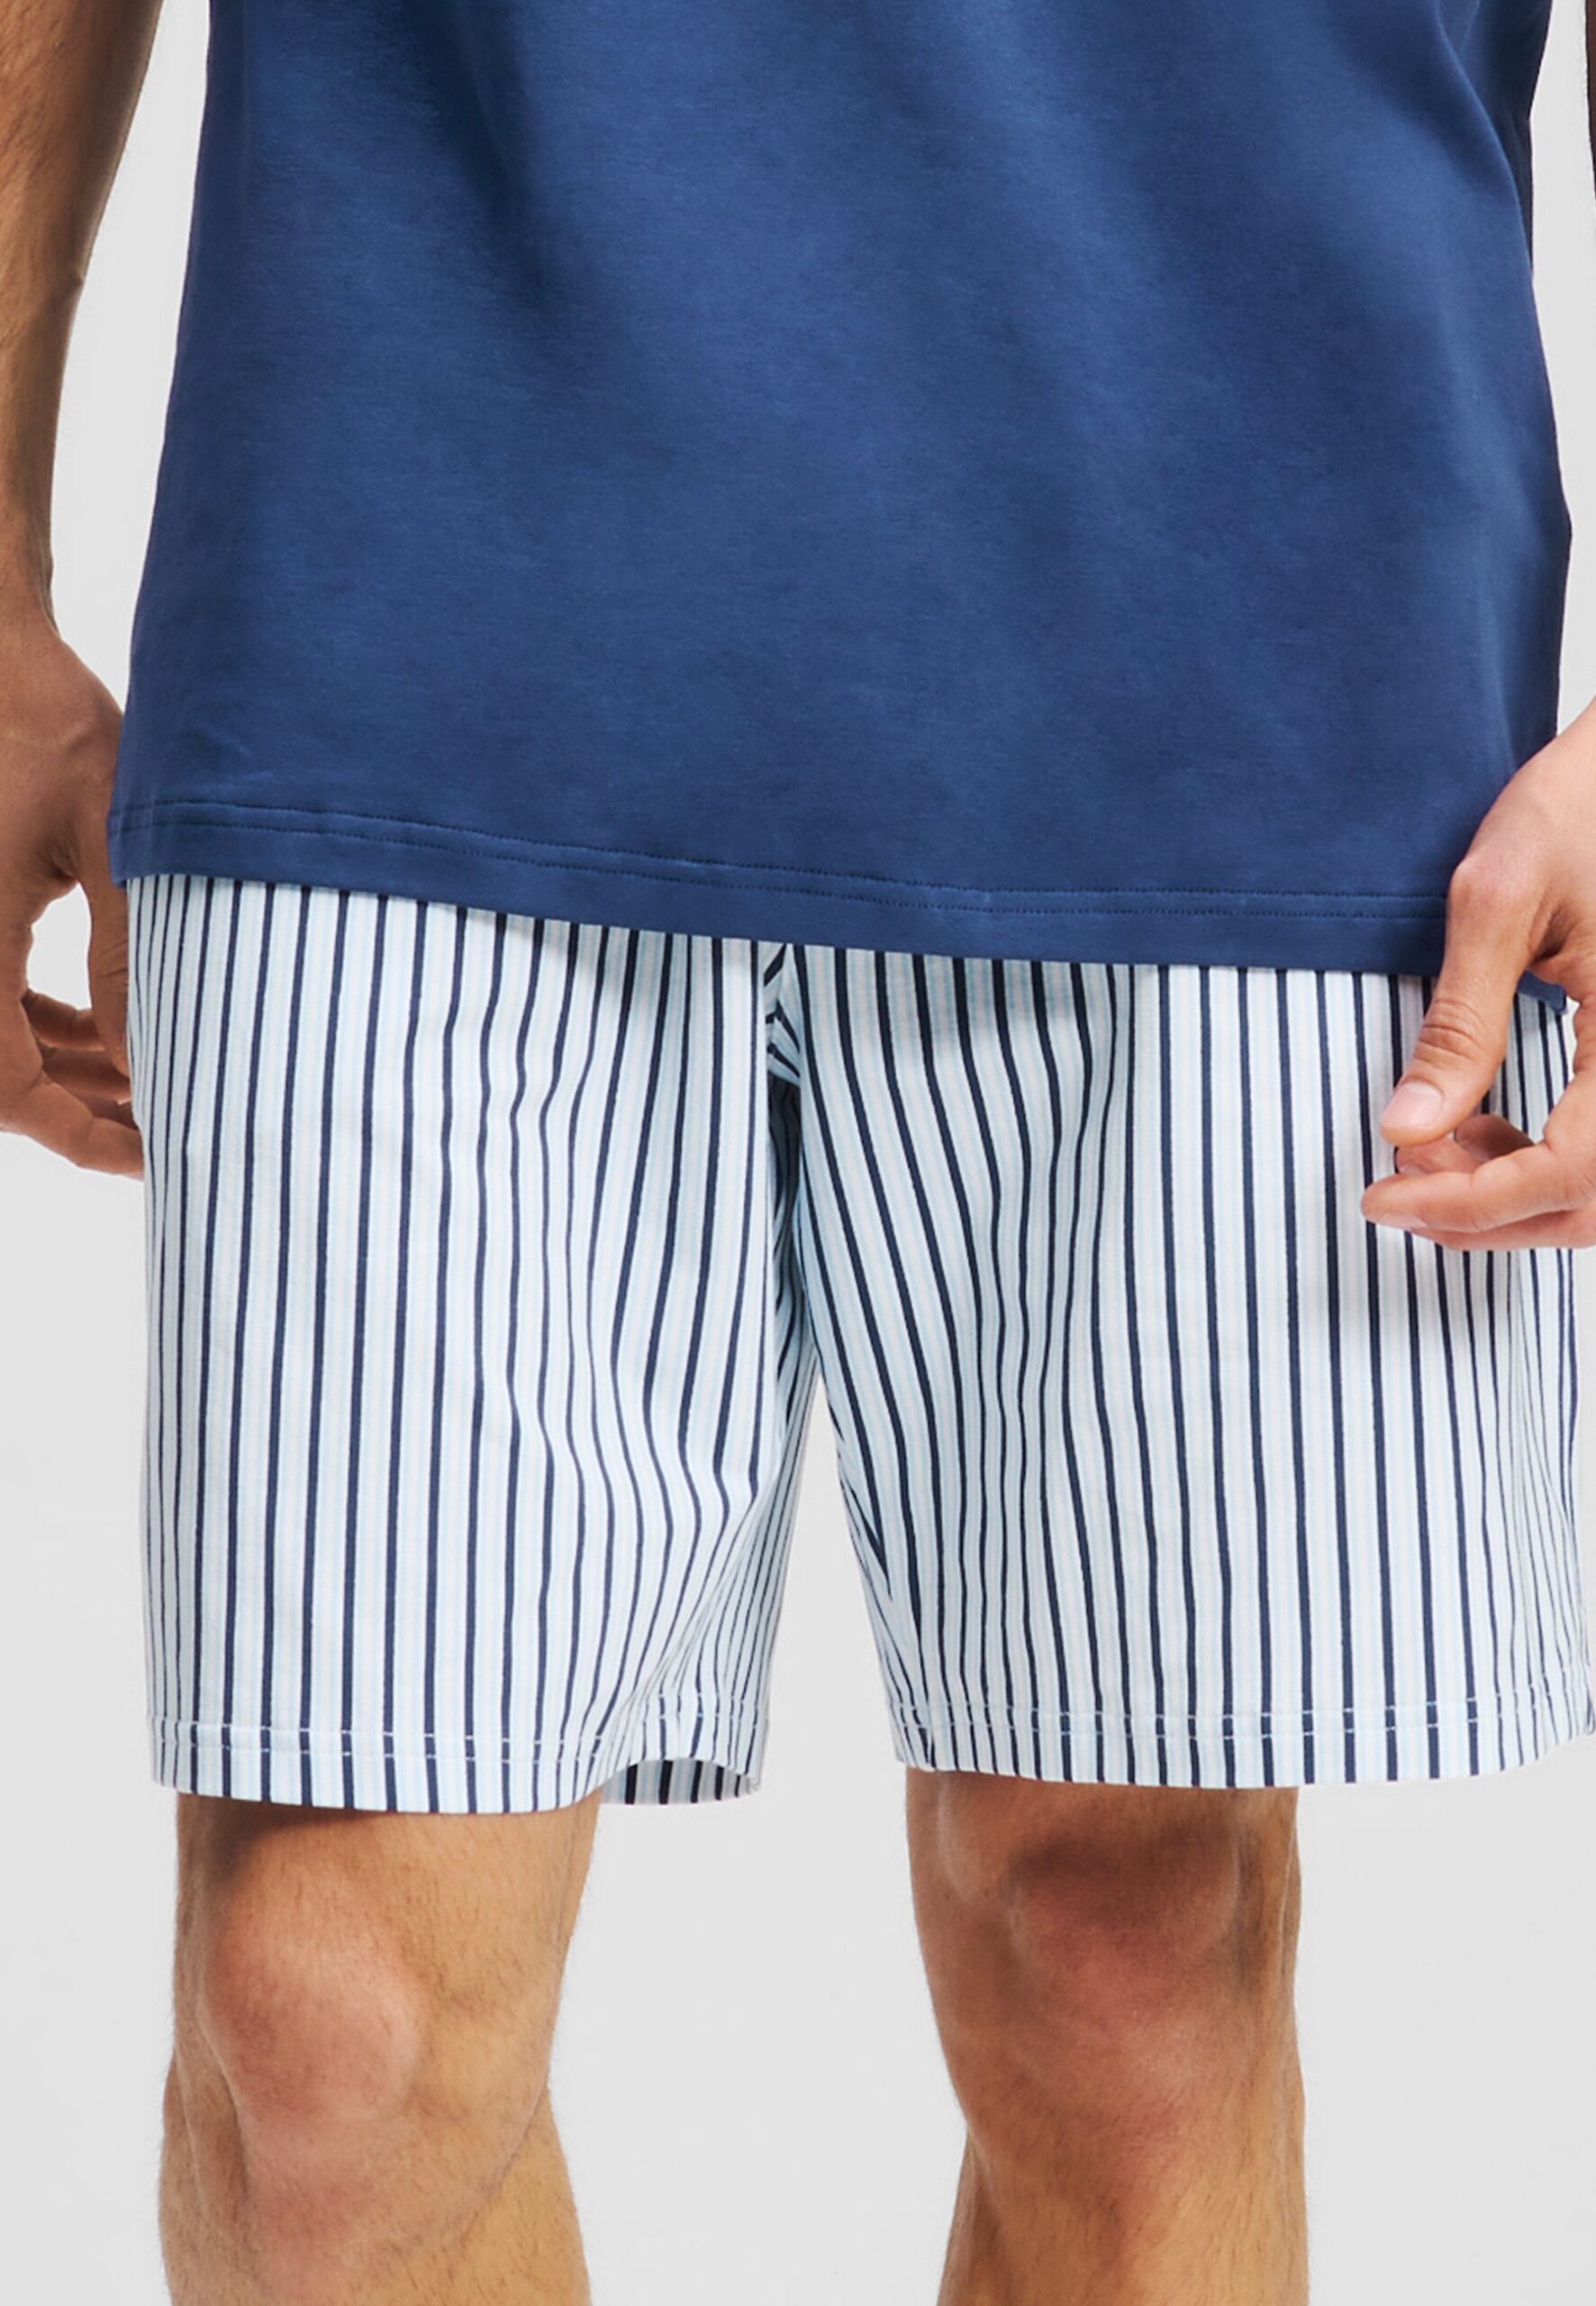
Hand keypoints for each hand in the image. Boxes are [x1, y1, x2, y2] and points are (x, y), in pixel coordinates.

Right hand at [0, 616, 140, 1175]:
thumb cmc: (49, 725)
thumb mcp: (113, 840)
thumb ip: (129, 952)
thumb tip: (149, 1058)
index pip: (5, 1082)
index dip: (74, 1133)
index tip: (149, 1155)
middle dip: (79, 1112)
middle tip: (168, 1127)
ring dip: (66, 1071)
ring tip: (152, 1084)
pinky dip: (43, 1028)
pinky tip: (108, 1035)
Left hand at [1362, 700, 1595, 1251]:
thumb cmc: (1578, 809)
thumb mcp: (1498, 901)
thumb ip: (1459, 1024)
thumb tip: (1404, 1130)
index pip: (1573, 1170)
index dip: (1476, 1204)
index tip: (1386, 1197)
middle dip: (1490, 1216)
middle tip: (1394, 1192)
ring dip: (1515, 1196)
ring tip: (1428, 1154)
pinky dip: (1543, 1163)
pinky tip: (1475, 1130)